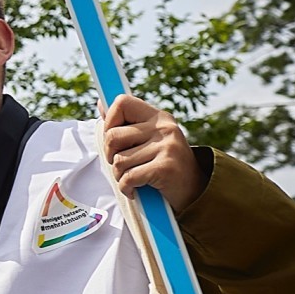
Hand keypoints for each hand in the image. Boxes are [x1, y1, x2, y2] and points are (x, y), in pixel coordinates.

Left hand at [102, 94, 203, 211]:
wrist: (193, 190)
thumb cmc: (163, 164)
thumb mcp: (148, 139)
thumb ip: (126, 123)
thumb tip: (101, 103)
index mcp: (159, 117)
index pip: (122, 103)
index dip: (109, 121)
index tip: (115, 139)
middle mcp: (165, 128)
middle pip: (112, 136)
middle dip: (111, 155)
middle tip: (124, 165)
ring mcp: (167, 147)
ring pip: (118, 161)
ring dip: (120, 175)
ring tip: (135, 178)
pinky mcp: (165, 168)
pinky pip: (128, 177)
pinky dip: (126, 188)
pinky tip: (136, 190)